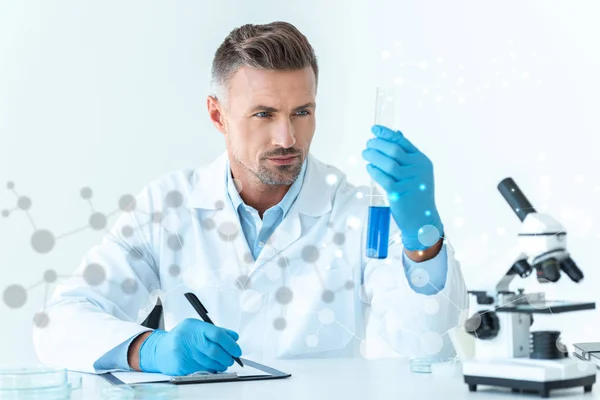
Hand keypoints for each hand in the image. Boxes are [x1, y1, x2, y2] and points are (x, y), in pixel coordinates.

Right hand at [139, 318, 241, 375]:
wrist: (159, 349)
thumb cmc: (182, 337)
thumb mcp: (197, 327)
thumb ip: (216, 331)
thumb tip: (234, 337)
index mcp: (194, 326)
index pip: (217, 334)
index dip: (230, 344)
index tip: (237, 349)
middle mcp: (189, 339)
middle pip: (214, 350)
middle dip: (227, 357)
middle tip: (232, 359)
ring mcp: (184, 353)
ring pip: (209, 362)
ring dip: (221, 364)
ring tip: (224, 363)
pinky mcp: (182, 365)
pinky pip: (202, 370)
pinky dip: (211, 369)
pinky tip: (213, 367)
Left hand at [362, 125, 443, 250]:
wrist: (422, 221)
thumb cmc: (417, 195)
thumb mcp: (418, 173)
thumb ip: (408, 155)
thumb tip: (397, 133)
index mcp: (422, 161)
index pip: (403, 142)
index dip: (387, 133)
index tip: (374, 129)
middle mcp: (418, 169)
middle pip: (394, 150)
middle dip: (378, 144)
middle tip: (368, 144)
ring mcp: (409, 181)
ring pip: (388, 163)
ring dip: (374, 156)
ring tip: (365, 154)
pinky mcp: (399, 193)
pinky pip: (383, 178)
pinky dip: (374, 171)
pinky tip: (369, 168)